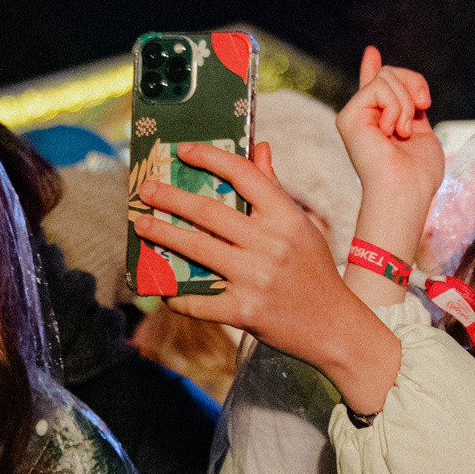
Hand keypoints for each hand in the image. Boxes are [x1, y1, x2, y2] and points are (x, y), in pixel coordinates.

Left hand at [133, 141, 404, 412]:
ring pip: (196, 249)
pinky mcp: (245, 311)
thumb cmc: (314, 271)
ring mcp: (256, 278)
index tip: (183, 150)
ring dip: (162, 234)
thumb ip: (275, 188)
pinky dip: (176, 294)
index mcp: (286, 217)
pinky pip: (198, 300)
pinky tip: (161, 286)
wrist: (333, 326)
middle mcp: (271, 244)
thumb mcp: (302, 226)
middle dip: (170, 198)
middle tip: (146, 190)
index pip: (243, 174)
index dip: (209, 157)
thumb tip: (259, 148)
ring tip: (141, 225)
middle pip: (209, 211)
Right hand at [335, 46, 445, 266]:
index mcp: (382, 122)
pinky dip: (396, 107)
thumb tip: (407, 88)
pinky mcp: (348, 116)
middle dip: (414, 88)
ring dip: (407, 104)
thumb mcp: (422, 131)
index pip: (375, 87)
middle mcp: (365, 117)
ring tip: (403, 133)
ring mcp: (355, 115)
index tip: (372, 52)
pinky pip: (379, 88)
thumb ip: (411, 106)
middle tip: (416, 120)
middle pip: (391, 73)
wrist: (406, 192)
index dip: (373, 68)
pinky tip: (391, 131)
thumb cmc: (418, 173)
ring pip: (387, 77)